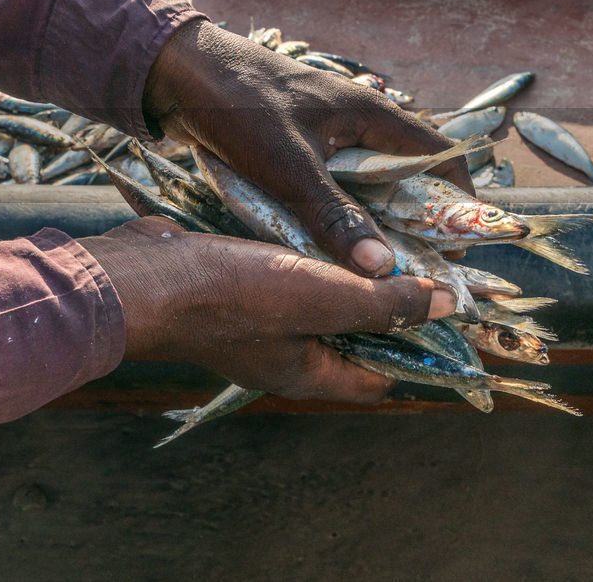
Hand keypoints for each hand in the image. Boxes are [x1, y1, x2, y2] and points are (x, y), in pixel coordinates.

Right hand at [79, 218, 455, 400]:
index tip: (439, 304)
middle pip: (350, 332)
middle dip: (380, 297)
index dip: (415, 345)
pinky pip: (281, 273)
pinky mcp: (232, 287)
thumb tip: (448, 306)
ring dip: (340, 269)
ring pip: (314, 298)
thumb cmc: (230, 296)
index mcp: (309, 373)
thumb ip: (382, 303)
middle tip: (412, 253)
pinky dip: (302, 252)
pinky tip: (314, 219)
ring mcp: (254, 321)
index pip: (380, 374)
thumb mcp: (320, 299)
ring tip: (372, 229)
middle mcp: (284, 354)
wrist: (144, 277)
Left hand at [143, 20, 473, 276]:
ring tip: (368, 276)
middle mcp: (355, 126)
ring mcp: (322, 138)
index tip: (455, 250)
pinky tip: (322, 252)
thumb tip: (381, 269)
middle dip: (409, 227)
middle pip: (401, 181)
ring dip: (364, 227)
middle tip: (409, 276)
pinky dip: (329, 219)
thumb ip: (335, 216)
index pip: (438, 156)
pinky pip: (324, 190)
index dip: (456, 201)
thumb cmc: (238, 105)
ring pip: (360, 190)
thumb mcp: (290, 166)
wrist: (176, 74)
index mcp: (371, 115)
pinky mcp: (291, 152)